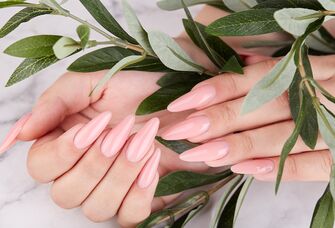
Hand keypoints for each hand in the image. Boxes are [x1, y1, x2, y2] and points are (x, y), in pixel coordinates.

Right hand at [0, 70, 206, 225]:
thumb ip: (55, 102)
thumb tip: (21, 133)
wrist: (179, 95)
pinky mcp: (139, 198)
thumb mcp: (92, 83)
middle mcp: (83, 171)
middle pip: (66, 194)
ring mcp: (111, 188)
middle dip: (97, 163)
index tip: (96, 125)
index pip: (41, 167)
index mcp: (65, 143)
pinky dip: (140, 193)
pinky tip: (153, 162)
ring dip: (120, 174)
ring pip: (96, 208)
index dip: (64, 152)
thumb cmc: (136, 87)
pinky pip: (129, 216)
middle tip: (124, 130)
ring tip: (144, 142)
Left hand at [159, 55, 334, 181]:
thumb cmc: (317, 89)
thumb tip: (239, 62)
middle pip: (263, 107)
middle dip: (218, 119)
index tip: (182, 103)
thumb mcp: (301, 71)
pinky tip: (243, 170)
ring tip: (200, 153)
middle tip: (180, 132)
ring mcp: (332, 127)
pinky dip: (278, 169)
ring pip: (282, 137)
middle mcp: (317, 96)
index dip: (217, 89)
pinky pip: (313, 166)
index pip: (256, 78)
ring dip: (238, 146)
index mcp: (305, 71)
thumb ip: (271, 70)